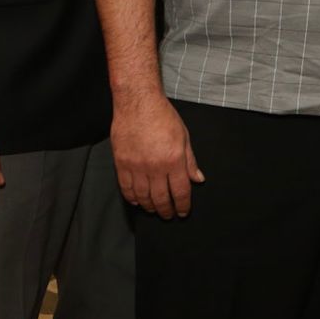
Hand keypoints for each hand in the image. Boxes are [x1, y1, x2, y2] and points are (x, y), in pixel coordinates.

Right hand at [112, 87, 202, 216]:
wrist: (138, 103)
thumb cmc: (163, 116)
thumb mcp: (184, 137)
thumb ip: (190, 161)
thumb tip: (198, 179)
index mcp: (174, 160)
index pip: (180, 192)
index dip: (183, 205)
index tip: (183, 212)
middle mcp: (155, 166)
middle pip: (161, 198)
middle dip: (167, 210)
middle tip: (169, 215)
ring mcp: (136, 166)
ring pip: (143, 197)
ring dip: (150, 207)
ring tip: (154, 209)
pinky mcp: (121, 163)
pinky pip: (126, 188)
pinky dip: (132, 198)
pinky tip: (137, 201)